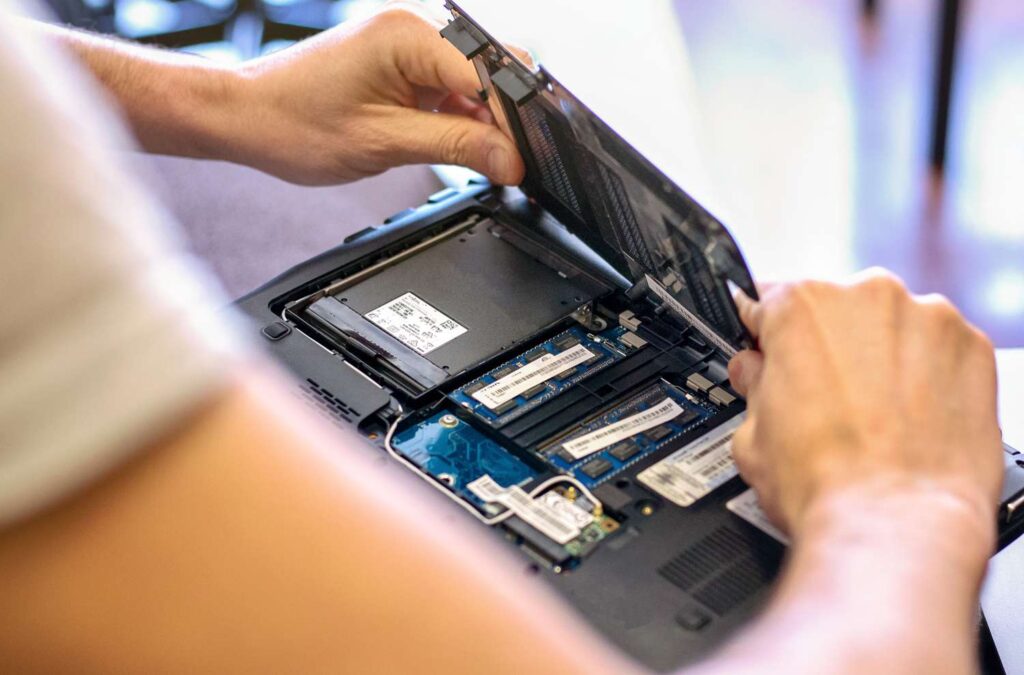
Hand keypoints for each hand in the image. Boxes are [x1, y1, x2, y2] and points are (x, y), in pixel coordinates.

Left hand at [229, 2, 524, 184]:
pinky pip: (451, 89)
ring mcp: (409, 45)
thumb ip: (456, 147)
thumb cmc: (295, 123)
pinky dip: (459, 120)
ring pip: (475, 84)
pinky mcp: (404, 64)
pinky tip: (453, 145)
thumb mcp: (384, 143)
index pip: (489, 74)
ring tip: (470, 160)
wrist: (249, 117)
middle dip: (503, 119)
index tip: (522, 160)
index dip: (512, 122)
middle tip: (504, 165)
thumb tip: (510, 159)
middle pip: (491, 72)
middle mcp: (413, 29)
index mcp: (408, 36)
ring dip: (480, 123)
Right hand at [727, 269, 1002, 538]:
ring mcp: (927, 319)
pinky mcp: (974, 349)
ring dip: (879, 358)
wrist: (895, 526)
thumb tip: (757, 375)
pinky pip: (939, 350)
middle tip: (821, 399)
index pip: (766, 300)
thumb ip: (753, 385)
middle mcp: (866, 296)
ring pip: (891, 327)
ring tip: (872, 415)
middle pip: (835, 310)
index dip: (763, 331)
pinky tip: (909, 419)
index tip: (768, 349)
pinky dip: (926, 375)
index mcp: (800, 306)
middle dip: (825, 347)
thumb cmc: (826, 485)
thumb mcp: (749, 435)